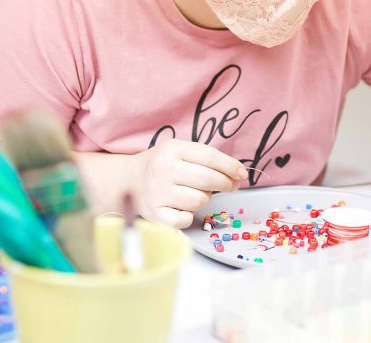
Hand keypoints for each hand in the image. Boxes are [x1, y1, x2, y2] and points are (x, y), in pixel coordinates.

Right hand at [128, 139, 247, 228]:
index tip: (242, 173)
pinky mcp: (155, 214)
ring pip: (200, 200)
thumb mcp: (179, 151)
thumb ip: (206, 159)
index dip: (230, 166)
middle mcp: (163, 170)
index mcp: (172, 149)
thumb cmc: (161, 165)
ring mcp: (157, 193)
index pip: (210, 157)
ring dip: (204, 198)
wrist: (128, 181)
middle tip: (230, 185)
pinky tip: (183, 206)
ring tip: (195, 192)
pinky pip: (186, 219)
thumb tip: (237, 175)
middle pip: (208, 179)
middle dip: (226, 183)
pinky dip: (189, 215)